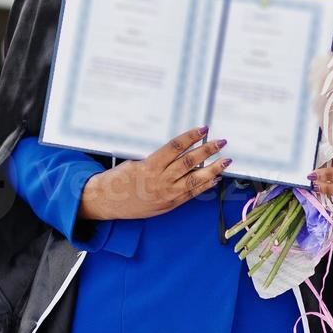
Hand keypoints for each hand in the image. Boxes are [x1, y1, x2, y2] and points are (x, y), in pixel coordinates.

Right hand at [79, 126, 231, 220]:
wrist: (107, 202)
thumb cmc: (119, 179)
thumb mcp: (134, 162)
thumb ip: (156, 158)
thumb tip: (177, 148)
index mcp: (150, 166)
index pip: (175, 147)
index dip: (190, 137)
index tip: (202, 128)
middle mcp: (161, 180)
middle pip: (189, 163)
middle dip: (207, 150)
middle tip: (221, 141)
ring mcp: (167, 194)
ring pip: (195, 180)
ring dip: (213, 169)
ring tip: (225, 161)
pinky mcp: (169, 205)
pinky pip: (191, 194)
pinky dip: (205, 186)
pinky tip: (215, 178)